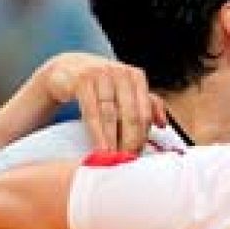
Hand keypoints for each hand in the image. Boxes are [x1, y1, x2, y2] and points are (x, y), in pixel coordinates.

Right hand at [39, 53, 166, 153]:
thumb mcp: (125, 89)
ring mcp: (100, 74)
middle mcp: (120, 73)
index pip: (145, 111)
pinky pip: (91, 112)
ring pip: (110, 114)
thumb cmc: (101, 83)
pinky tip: (100, 147)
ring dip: (113, 140)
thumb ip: (147, 104)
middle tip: (127, 160)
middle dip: (130, 140)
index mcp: (136, 76)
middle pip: (130, 114)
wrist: (67, 68)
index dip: (143, 135)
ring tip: (114, 158)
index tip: (139, 154)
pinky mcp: (81, 81)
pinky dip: (97, 133)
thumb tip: (162, 124)